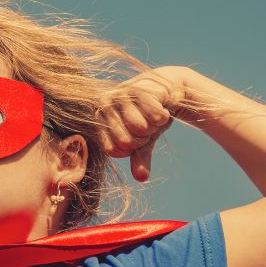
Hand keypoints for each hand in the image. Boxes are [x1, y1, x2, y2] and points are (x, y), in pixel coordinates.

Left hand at [96, 66, 186, 181]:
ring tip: (153, 117)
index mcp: (99, 120)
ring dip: (153, 127)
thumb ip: (139, 158)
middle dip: (143, 138)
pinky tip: (161, 109)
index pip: (112, 150)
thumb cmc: (148, 117)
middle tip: (147, 126)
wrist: (166, 90)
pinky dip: (162, 117)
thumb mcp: (143, 141)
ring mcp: (120, 95)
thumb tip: (142, 178)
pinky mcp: (139, 88)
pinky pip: (153, 117)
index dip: (130, 149)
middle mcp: (104, 106)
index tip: (136, 138)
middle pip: (126, 141)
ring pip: (139, 128)